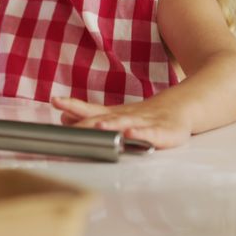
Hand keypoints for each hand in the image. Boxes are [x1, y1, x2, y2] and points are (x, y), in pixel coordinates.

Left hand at [51, 96, 193, 149]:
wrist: (180, 107)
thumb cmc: (144, 115)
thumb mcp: (115, 116)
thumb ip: (90, 118)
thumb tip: (64, 118)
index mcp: (114, 114)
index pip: (90, 109)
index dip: (73, 106)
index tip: (55, 101)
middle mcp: (126, 116)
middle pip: (103, 117)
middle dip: (86, 120)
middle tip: (69, 121)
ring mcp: (144, 122)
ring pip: (125, 123)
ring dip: (111, 125)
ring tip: (97, 126)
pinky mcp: (164, 132)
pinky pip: (151, 134)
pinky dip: (141, 135)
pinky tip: (131, 135)